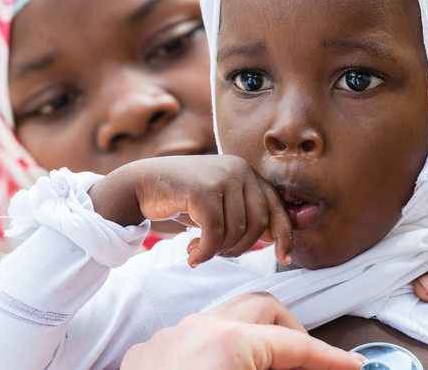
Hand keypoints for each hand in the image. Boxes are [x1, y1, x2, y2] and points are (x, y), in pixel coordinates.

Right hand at [89, 155, 291, 266]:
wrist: (141, 184)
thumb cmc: (183, 199)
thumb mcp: (220, 205)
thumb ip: (246, 215)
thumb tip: (279, 239)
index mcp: (246, 172)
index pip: (276, 206)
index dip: (285, 235)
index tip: (284, 259)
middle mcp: (238, 169)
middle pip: (258, 223)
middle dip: (240, 247)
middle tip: (217, 252)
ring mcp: (220, 176)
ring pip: (236, 230)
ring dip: (218, 250)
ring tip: (200, 250)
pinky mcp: (201, 189)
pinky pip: (214, 232)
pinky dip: (205, 251)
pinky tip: (192, 255)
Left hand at [121, 293, 363, 369]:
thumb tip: (309, 367)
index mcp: (228, 343)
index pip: (295, 344)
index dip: (329, 358)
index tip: (352, 368)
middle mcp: (195, 330)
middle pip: (261, 309)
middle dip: (292, 333)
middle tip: (312, 365)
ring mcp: (166, 339)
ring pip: (223, 319)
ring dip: (254, 339)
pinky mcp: (144, 356)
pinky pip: (189, 340)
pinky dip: (216, 353)